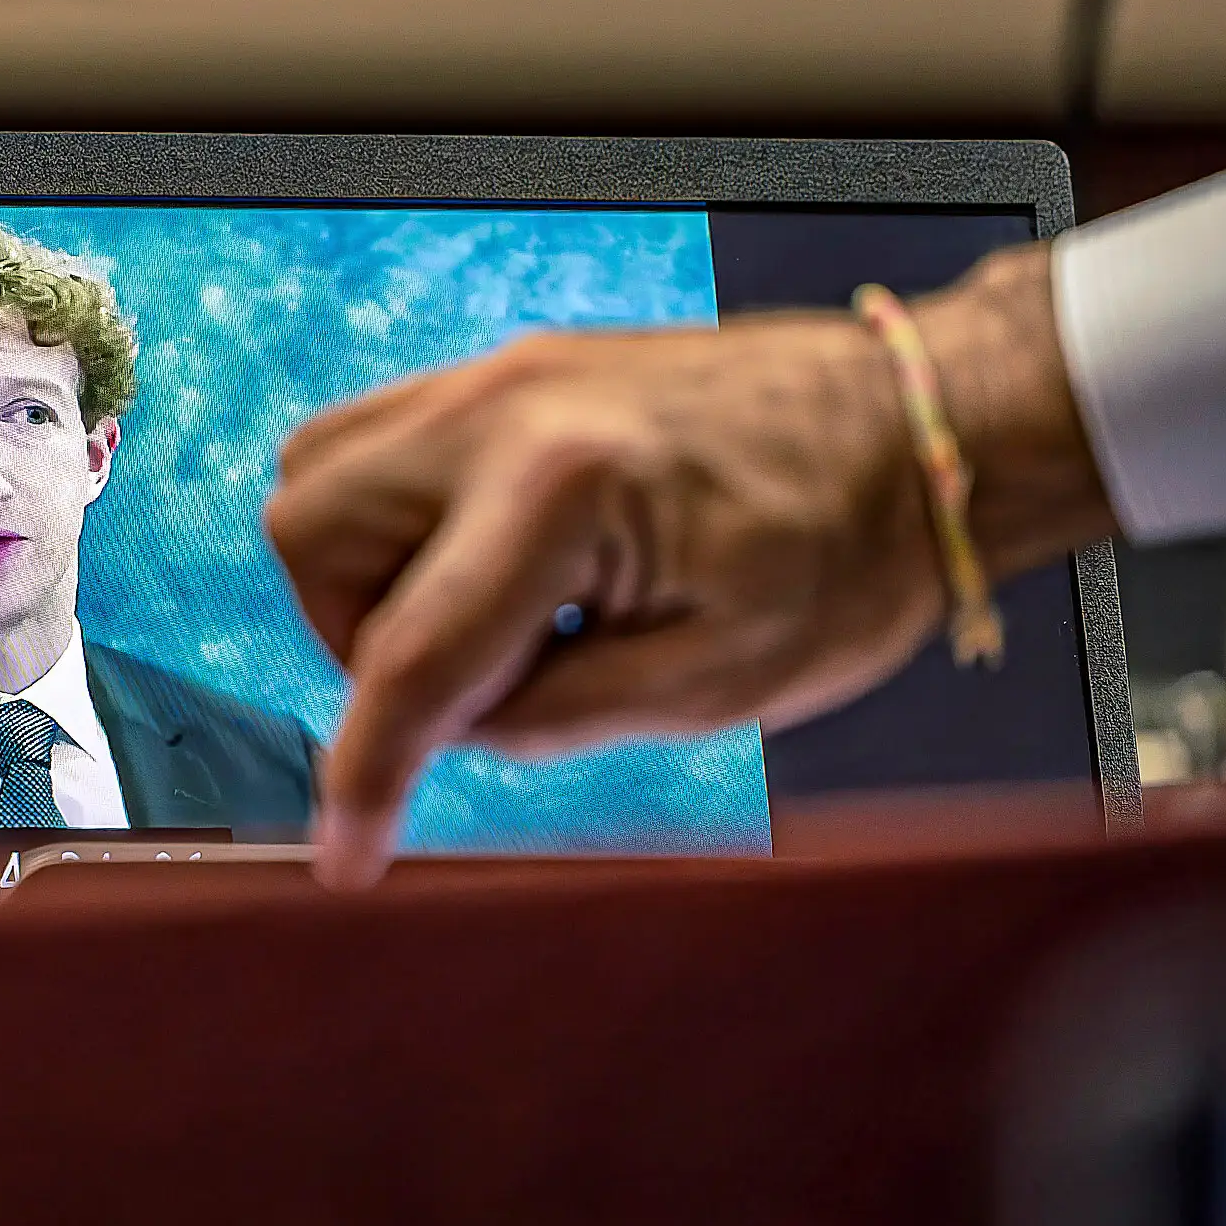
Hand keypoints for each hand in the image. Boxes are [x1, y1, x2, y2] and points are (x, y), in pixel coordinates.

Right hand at [265, 245, 1113, 888]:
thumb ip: (553, 718)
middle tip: (465, 684)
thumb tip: (451, 730)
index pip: (410, 655)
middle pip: (309, 528)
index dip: (364, 774)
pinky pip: (384, 444)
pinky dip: (404, 525)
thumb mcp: (715, 683)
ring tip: (489, 624)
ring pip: (323, 474)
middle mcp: (505, 409)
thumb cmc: (850, 547)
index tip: (346, 855)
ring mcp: (499, 373)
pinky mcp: (511, 370)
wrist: (916, 425)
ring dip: (365, 573)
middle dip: (351, 634)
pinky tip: (505, 570)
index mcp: (563, 488)